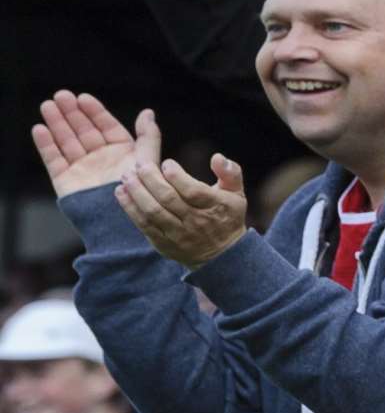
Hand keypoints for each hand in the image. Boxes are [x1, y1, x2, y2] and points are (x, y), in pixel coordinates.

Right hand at [32, 92, 159, 198]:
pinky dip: (46, 144)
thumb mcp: (146, 160)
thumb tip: (148, 112)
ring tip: (47, 105)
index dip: (94, 111)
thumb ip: (148, 136)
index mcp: (121, 151)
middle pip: (83, 130)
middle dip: (72, 113)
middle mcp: (100, 158)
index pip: (105, 126)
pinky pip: (54, 159)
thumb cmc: (137, 190)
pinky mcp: (65, 180)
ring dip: (57, 123)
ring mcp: (82, 168)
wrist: (120, 221)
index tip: (83, 97)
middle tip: (60, 95)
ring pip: (67, 141)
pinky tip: (40, 129)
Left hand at [116, 155, 248, 269]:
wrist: (221, 255)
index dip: (177, 176)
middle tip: (140, 164)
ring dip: (137, 193)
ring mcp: (178, 234)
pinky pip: (144, 225)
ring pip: (154, 212)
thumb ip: (231, 172)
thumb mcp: (237, 193)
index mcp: (214, 207)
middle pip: (169, 199)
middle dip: (151, 179)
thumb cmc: (227, 216)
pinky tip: (121, 193)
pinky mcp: (164, 243)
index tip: (166, 163)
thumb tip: (216, 157)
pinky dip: (130, 208)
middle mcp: (196, 221)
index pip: (192, 191)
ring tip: (127, 176)